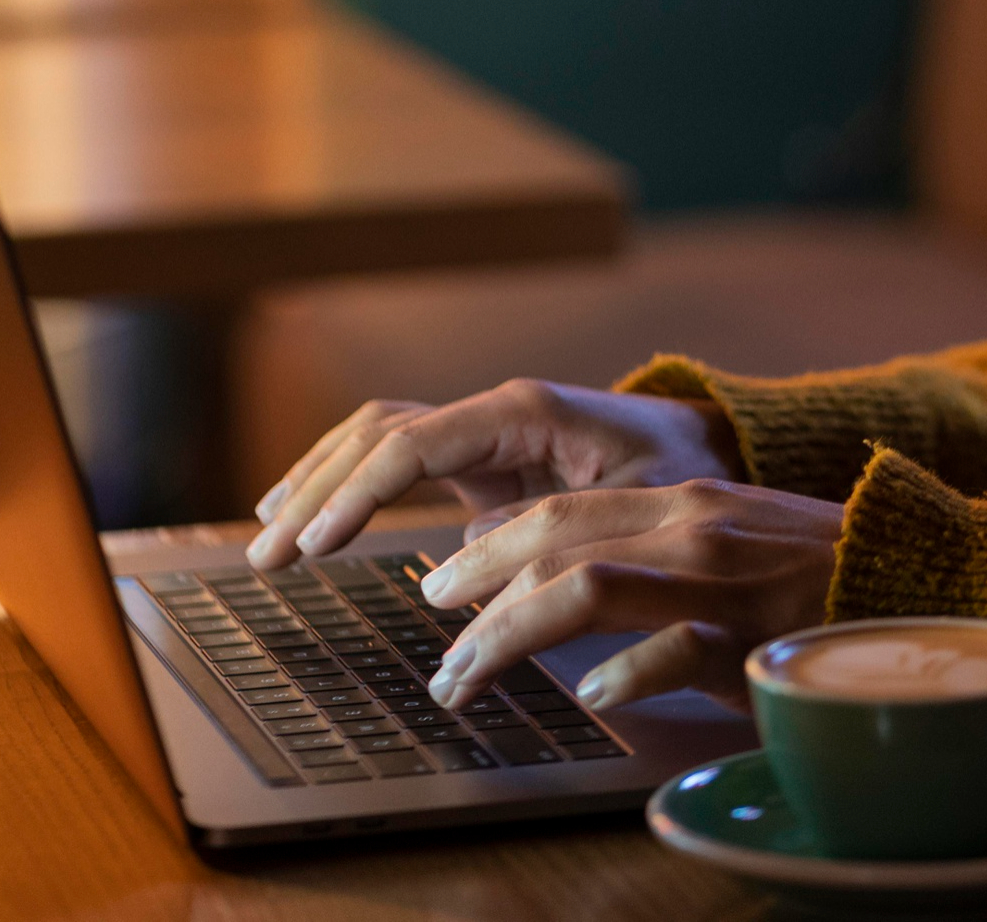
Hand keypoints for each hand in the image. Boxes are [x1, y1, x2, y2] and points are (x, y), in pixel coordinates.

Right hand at [248, 380, 744, 568]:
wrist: (718, 455)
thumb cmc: (690, 480)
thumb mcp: (642, 509)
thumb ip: (561, 537)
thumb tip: (471, 573)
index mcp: (525, 412)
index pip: (411, 444)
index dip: (354, 494)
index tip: (316, 544)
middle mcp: (493, 412)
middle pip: (376, 436)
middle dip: (316, 492)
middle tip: (268, 555)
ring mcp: (483, 433)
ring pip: (374, 440)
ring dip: (318, 483)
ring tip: (268, 536)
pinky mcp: (483, 463)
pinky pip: (395, 461)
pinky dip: (347, 485)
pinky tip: (310, 519)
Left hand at [418, 479, 842, 712]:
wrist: (924, 579)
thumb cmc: (813, 578)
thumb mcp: (723, 543)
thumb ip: (642, 548)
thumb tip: (544, 570)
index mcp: (680, 503)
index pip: (555, 510)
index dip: (482, 550)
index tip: (438, 592)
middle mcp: (692, 526)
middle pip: (551, 540)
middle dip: (472, 592)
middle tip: (433, 649)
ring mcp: (725, 579)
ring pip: (589, 586)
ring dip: (510, 634)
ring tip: (468, 679)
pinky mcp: (762, 636)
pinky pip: (681, 646)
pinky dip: (629, 669)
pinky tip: (596, 694)